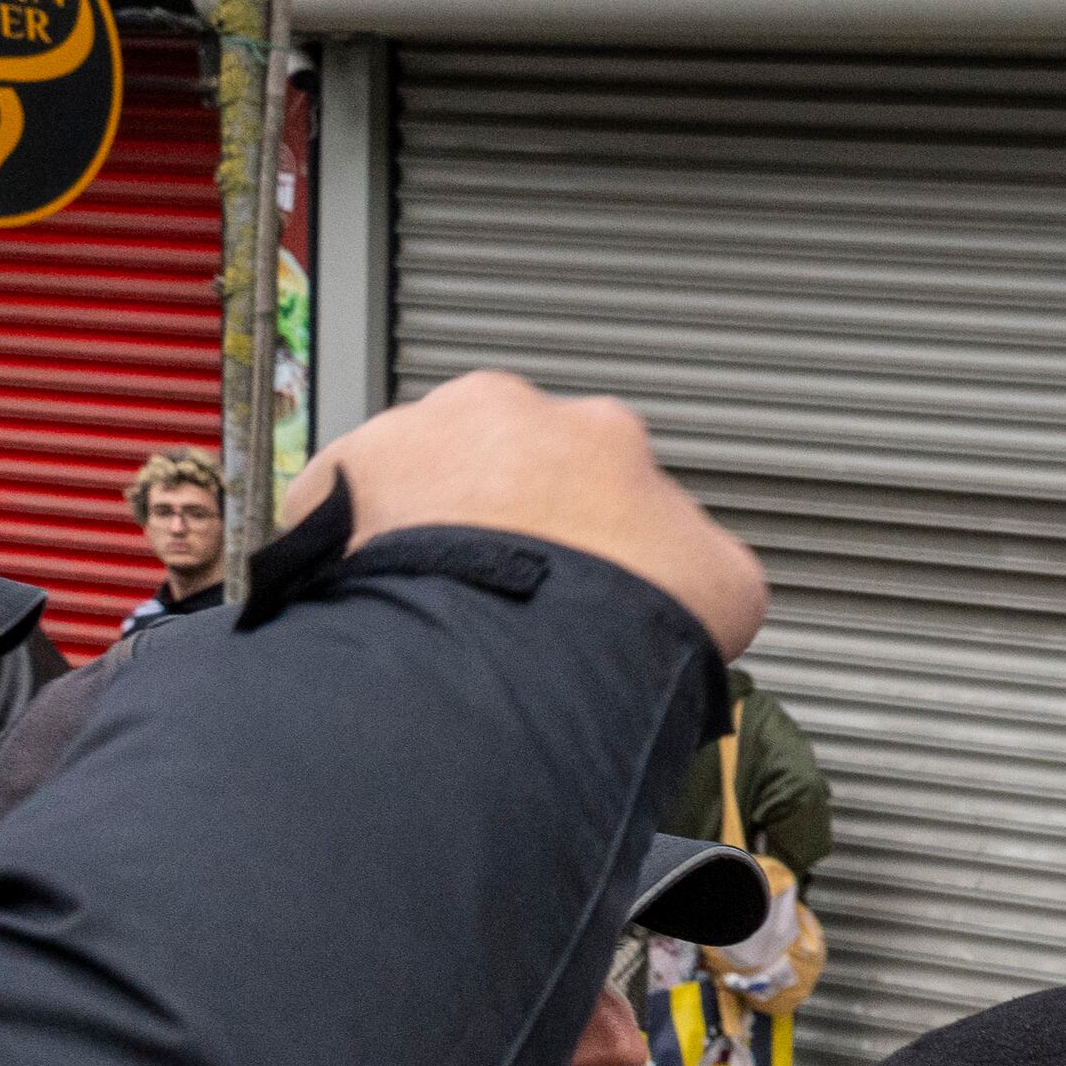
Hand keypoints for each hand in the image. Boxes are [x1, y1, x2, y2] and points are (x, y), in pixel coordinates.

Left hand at [286, 368, 767, 657]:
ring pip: (418, 475)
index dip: (594, 527)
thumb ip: (698, 547)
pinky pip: (342, 508)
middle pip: (500, 456)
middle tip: (510, 590)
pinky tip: (387, 605)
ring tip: (444, 610)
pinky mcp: (338, 475)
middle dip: (501, 512)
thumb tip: (685, 554)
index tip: (588, 573)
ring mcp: (414, 435)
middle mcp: (502, 410)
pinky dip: (358, 548)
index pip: (599, 466)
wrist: (524, 655)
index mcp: (601, 431)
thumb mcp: (727, 584)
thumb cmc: (623, 622)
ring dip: (427, 526)